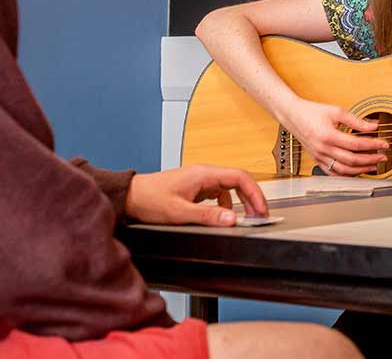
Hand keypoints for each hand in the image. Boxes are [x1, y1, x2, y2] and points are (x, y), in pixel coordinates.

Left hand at [126, 165, 267, 226]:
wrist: (130, 197)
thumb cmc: (149, 200)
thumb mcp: (179, 212)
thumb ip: (207, 216)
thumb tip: (232, 218)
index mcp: (204, 174)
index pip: (240, 177)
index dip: (255, 193)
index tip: (261, 210)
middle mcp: (204, 174)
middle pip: (239, 181)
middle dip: (252, 198)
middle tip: (259, 216)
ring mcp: (200, 180)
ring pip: (230, 187)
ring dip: (241, 201)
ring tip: (246, 218)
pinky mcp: (195, 188)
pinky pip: (218, 193)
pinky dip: (226, 204)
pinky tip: (223, 215)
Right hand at [281, 98, 387, 175]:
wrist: (293, 115)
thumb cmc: (312, 112)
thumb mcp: (336, 111)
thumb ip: (356, 120)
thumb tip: (373, 126)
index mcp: (329, 136)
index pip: (356, 144)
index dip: (373, 145)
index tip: (384, 144)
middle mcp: (323, 149)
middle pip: (352, 160)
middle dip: (370, 160)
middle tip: (383, 157)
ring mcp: (319, 157)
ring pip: (343, 170)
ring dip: (360, 170)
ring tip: (373, 166)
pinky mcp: (317, 160)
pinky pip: (333, 172)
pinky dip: (346, 174)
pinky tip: (356, 171)